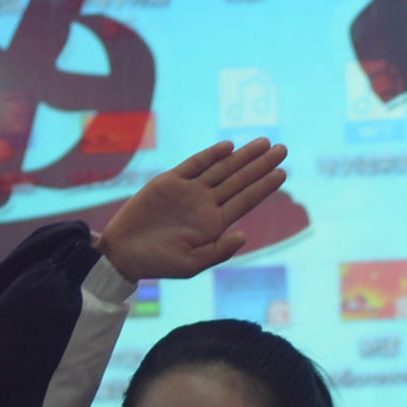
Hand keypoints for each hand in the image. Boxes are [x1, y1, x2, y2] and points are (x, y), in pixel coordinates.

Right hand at [98, 140, 290, 284]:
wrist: (124, 252)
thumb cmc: (158, 263)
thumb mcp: (191, 264)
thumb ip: (219, 250)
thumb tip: (244, 235)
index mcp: (214, 223)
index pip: (245, 200)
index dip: (264, 185)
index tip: (282, 172)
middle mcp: (205, 204)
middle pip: (239, 179)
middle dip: (261, 164)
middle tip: (283, 149)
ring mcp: (189, 191)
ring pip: (222, 168)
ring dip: (243, 156)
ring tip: (264, 142)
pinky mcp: (169, 182)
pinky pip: (195, 164)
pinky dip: (211, 155)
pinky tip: (229, 147)